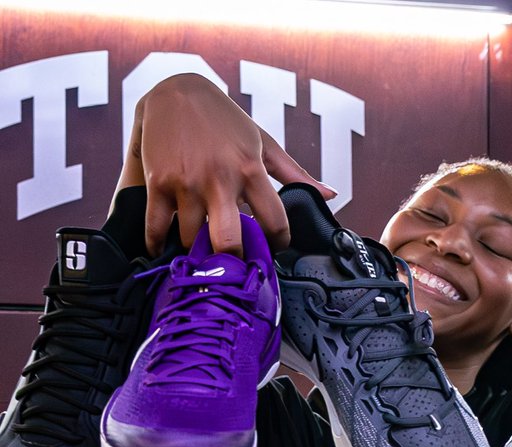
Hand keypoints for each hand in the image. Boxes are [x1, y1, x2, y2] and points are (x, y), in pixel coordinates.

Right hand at [117, 73, 335, 255]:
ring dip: (196, 252)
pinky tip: (166, 248)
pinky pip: (156, 228)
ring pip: (191, 240)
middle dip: (232, 262)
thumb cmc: (225, 121)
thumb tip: (330, 196)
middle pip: (229, 242)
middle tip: (234, 267)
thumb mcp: (263, 142)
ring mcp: (186, 182)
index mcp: (250, 170)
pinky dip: (159, 244)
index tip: (271, 249)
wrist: (175, 89)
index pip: (275, 224)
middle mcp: (219, 178)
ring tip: (201, 253)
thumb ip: (295, 174)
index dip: (277, 245)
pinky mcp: (158, 182)